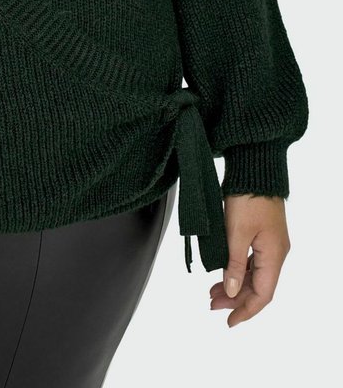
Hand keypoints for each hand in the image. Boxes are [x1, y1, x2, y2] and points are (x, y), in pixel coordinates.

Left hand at [209, 194, 290, 327]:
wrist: (254, 168)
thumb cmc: (248, 196)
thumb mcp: (236, 233)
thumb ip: (234, 264)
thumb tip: (233, 291)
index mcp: (274, 255)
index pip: (263, 294)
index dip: (246, 311)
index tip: (229, 321)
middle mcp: (276, 252)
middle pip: (259, 286)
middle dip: (237, 299)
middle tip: (213, 305)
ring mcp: (270, 243)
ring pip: (254, 274)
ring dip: (235, 285)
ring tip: (213, 292)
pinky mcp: (262, 233)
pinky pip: (252, 260)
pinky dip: (237, 270)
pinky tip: (224, 273)